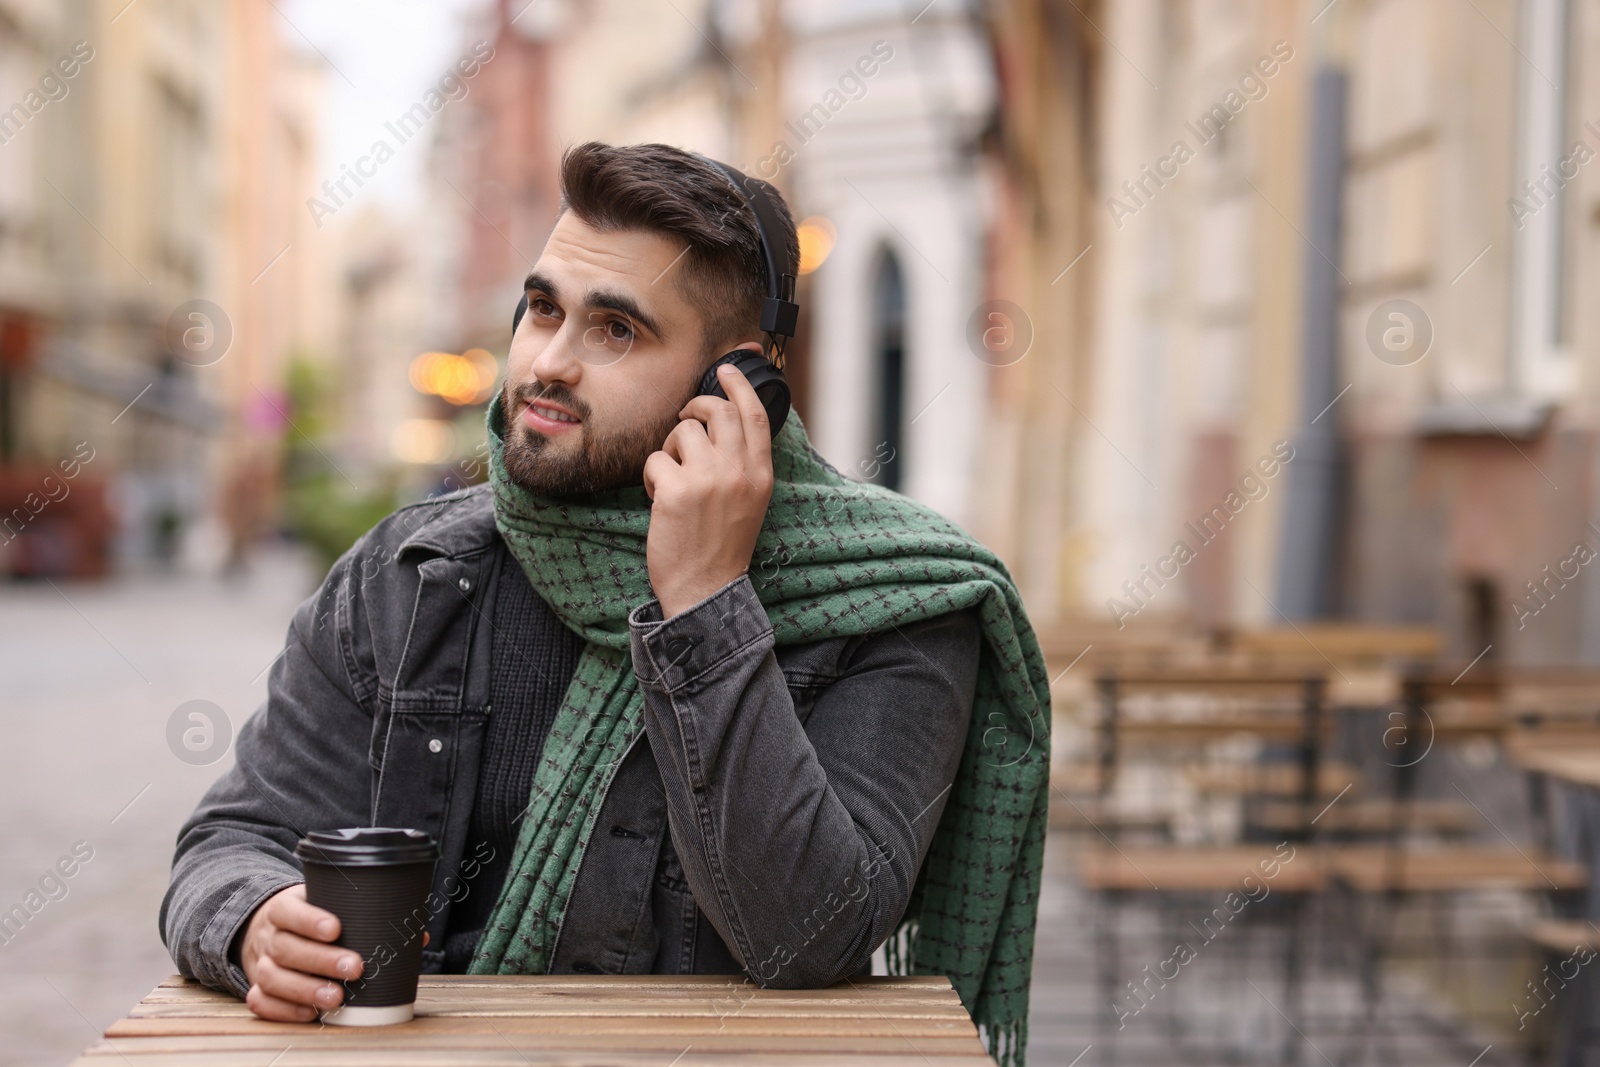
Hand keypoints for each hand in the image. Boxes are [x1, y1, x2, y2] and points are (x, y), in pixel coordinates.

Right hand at [237, 883, 428, 1021]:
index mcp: (285, 908)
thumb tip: (419, 937)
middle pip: (286, 948)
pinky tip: (310, 1014)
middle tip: (355, 968)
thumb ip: (367, 916)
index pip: (289, 910)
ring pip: (272, 978)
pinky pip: (261, 1002)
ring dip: (305, 990)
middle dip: (321, 960)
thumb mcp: (329, 905)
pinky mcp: (257, 988)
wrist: (267, 931)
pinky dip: (284, 1010)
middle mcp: (269, 936)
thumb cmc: (311, 918)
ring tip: (337, 998)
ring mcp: (260, 963)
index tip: (336, 928)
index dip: (309, 920)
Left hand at [642, 357, 773, 617]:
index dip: (740, 385)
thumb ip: (743, 463)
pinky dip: (652, 476)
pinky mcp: (676, 490)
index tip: (727, 369)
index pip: (755, 415)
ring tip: (673, 477)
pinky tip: (660, 499)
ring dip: (671, 448)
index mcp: (760, 475)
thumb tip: (726, 422)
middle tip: (685, 414)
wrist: (706, 589)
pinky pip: (656, 458)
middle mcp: (739, 472)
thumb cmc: (722, 546)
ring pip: (682, 431)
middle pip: (719, 411)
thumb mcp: (750, 501)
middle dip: (696, 404)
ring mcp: (708, 479)